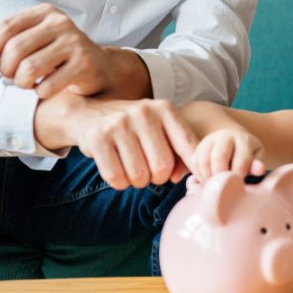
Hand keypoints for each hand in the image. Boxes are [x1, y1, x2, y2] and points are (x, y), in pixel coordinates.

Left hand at [0, 3, 138, 98]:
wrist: (99, 66)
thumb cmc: (59, 54)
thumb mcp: (31, 42)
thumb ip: (2, 40)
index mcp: (46, 13)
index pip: (7, 27)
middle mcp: (62, 23)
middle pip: (15, 48)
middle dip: (5, 69)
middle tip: (10, 78)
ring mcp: (75, 43)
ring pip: (29, 68)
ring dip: (21, 83)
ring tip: (25, 84)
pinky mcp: (84, 64)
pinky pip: (48, 85)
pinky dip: (40, 93)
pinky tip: (43, 90)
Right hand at [37, 95, 198, 189]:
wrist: (89, 113)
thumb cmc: (134, 128)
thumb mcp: (160, 130)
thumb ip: (179, 153)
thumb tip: (178, 177)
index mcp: (165, 109)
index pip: (188, 144)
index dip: (195, 166)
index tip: (202, 179)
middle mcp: (144, 113)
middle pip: (163, 166)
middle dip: (158, 178)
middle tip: (149, 172)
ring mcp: (120, 124)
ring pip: (139, 175)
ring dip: (137, 182)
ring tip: (132, 169)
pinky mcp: (98, 138)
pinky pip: (116, 177)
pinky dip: (120, 183)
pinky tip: (118, 172)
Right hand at [188, 128, 265, 179]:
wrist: (234, 142)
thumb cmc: (248, 155)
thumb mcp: (256, 158)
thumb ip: (257, 165)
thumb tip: (260, 169)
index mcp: (243, 139)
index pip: (240, 161)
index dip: (239, 177)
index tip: (239, 184)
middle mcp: (225, 136)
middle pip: (219, 158)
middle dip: (222, 176)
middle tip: (224, 186)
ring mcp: (209, 140)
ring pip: (203, 160)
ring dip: (209, 177)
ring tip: (216, 184)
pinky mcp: (198, 147)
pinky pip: (194, 162)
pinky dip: (199, 174)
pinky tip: (208, 180)